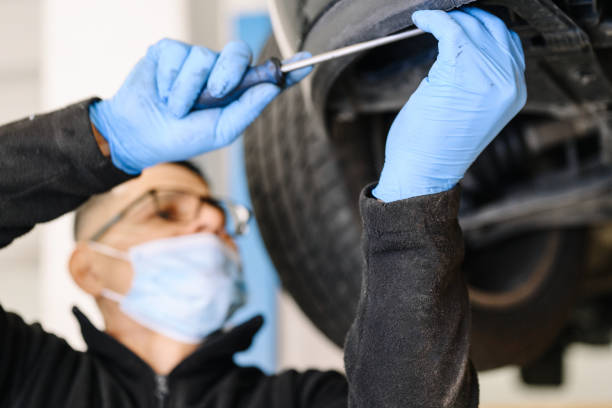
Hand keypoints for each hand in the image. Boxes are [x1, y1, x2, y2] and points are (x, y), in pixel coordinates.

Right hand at [89, 39, 311, 173]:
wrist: (139, 136)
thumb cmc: (182, 137)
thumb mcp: (220, 131)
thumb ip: (247, 109)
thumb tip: (272, 87)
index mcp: (237, 92)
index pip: (266, 75)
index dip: (288, 68)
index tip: (308, 61)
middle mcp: (219, 71)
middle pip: (238, 52)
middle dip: (229, 71)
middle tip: (215, 93)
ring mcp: (194, 59)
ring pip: (202, 56)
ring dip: (188, 90)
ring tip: (176, 108)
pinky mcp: (169, 51)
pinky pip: (177, 54)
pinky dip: (170, 81)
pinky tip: (163, 94)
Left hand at [373, 7, 526, 201]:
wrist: (422, 173)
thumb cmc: (435, 147)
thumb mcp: (471, 111)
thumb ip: (482, 81)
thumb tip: (468, 48)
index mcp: (515, 93)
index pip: (509, 43)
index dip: (484, 27)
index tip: (462, 22)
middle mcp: (508, 83)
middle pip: (494, 29)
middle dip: (467, 19)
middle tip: (444, 19)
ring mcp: (488, 78)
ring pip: (472, 27)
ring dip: (449, 20)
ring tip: (430, 22)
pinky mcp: (461, 74)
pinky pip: (450, 29)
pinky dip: (433, 19)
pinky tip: (421, 20)